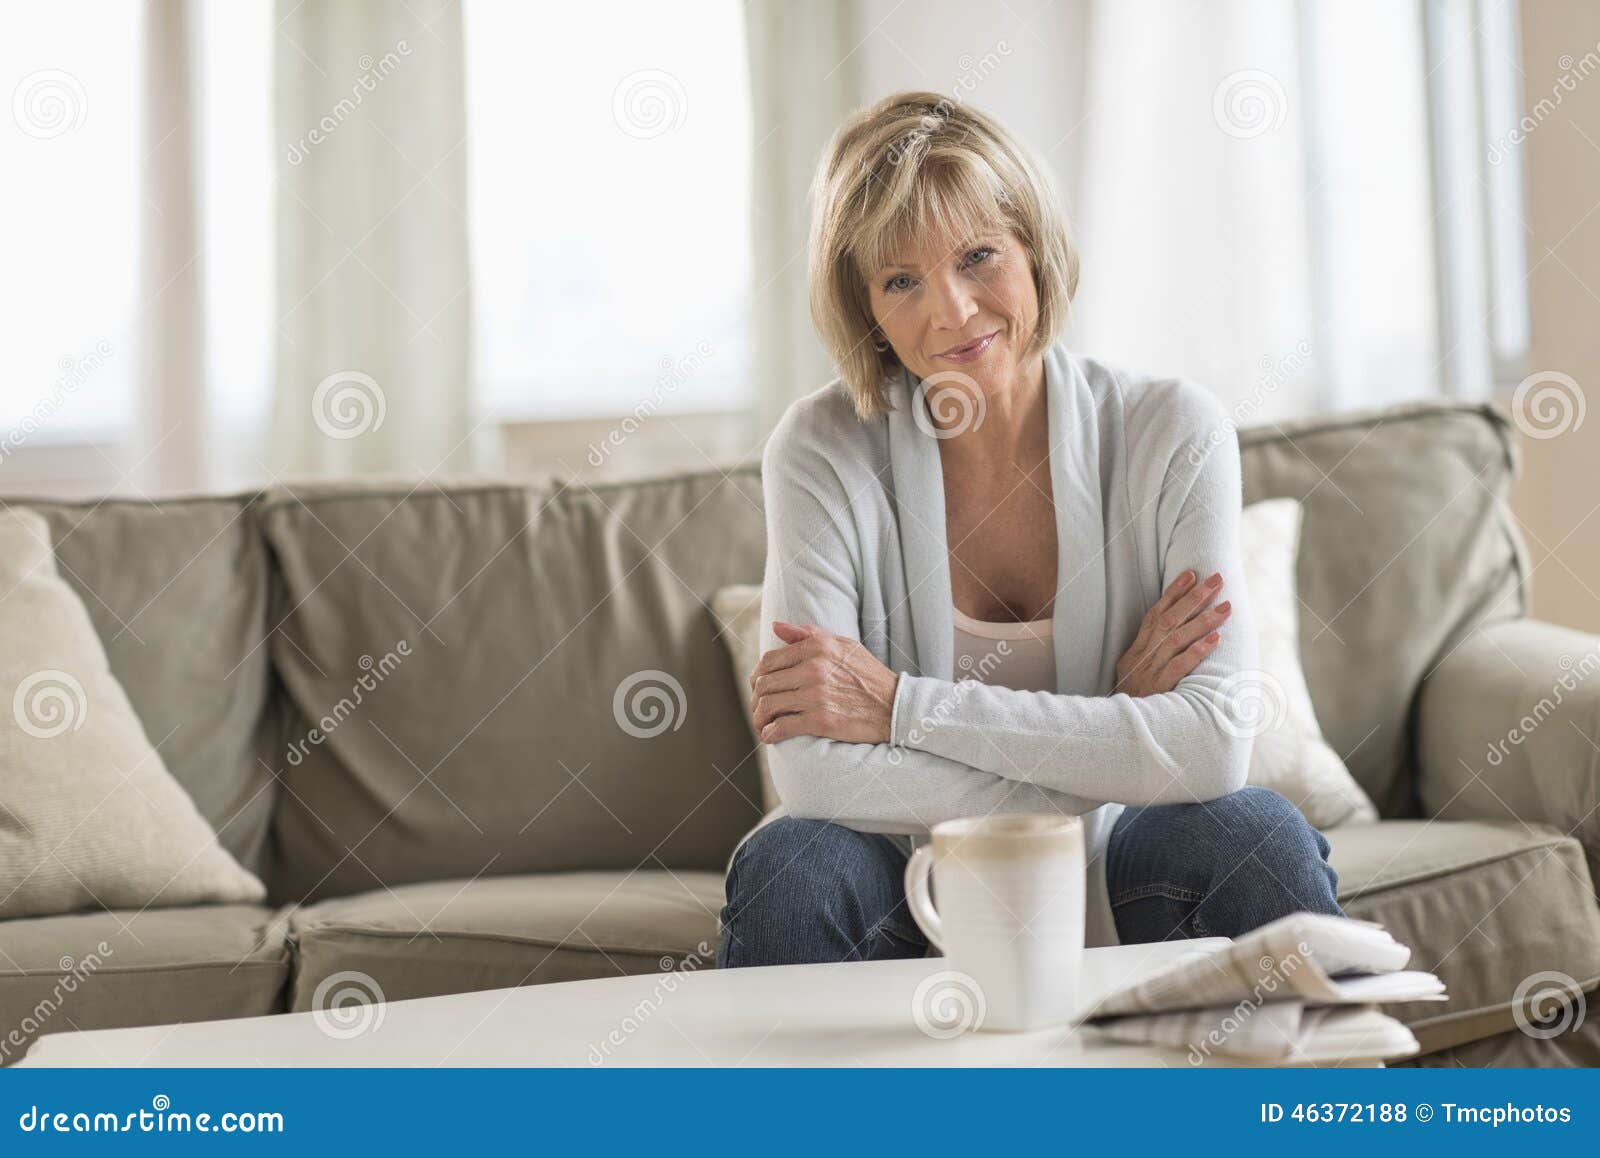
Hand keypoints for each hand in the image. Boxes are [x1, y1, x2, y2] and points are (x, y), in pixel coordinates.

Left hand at [749, 621, 898, 744]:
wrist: (896, 706)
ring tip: (763, 724)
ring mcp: (816, 696)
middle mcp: (814, 669)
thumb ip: (808, 634)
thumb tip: (776, 626)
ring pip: (768, 706)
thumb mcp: (843, 645)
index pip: (769, 660)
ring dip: (760, 718)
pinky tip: (771, 736)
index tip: (759, 687)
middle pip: (764, 684)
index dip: (758, 676)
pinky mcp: (821, 721)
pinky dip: (770, 734)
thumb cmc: (869, 675)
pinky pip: (782, 727)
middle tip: (759, 708)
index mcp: (817, 648)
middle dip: (756, 698)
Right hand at [1114, 569, 1231, 696]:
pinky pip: (1179, 667)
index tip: (1191, 574)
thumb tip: (1177, 636)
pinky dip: (1197, 652)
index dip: (1173, 593)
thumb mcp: (1134, 676)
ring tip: (1226, 607)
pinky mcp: (1158, 690)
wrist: (1118, 732)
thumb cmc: (1135, 704)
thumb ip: (1151, 657)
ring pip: (1176, 640)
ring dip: (1203, 621)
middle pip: (1168, 620)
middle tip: (1217, 580)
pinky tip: (1215, 640)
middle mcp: (1141, 658)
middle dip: (1194, 598)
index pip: (1154, 615)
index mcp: (1134, 652)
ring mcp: (1149, 673)